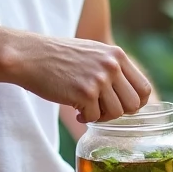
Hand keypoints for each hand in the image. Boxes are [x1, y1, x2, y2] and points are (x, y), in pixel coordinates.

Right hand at [13, 35, 151, 122]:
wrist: (29, 56)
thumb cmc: (58, 57)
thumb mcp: (92, 53)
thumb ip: (112, 68)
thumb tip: (131, 98)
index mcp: (116, 55)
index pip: (143, 87)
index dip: (136, 104)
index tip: (122, 107)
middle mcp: (111, 65)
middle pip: (134, 104)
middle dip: (119, 112)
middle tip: (102, 110)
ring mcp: (99, 79)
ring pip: (116, 113)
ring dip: (101, 116)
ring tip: (86, 109)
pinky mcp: (84, 93)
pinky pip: (94, 118)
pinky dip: (85, 118)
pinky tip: (75, 110)